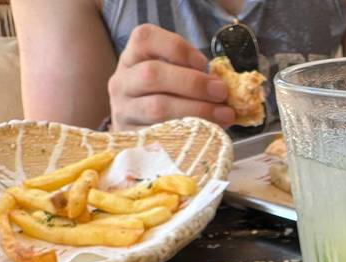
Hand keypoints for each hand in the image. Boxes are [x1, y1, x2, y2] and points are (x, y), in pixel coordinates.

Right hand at [109, 24, 235, 129]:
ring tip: (223, 115)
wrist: (137, 134)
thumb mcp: (169, 76)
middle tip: (221, 93)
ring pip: (156, 107)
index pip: (146, 38)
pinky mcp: (132, 138)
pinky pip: (160, 135)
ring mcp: (123, 111)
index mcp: (132, 56)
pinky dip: (187, 134)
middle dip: (193, 83)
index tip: (204, 64)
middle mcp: (122, 81)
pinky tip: (206, 134)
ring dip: (196, 110)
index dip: (179, 49)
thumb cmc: (162, 98)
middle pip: (153, 74)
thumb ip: (189, 73)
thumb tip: (223, 86)